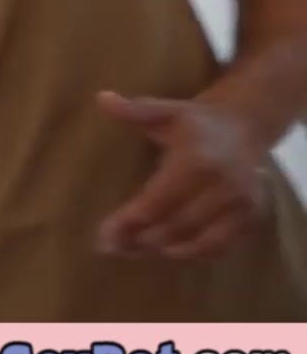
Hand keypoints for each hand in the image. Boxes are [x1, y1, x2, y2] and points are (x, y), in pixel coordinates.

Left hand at [95, 91, 271, 259]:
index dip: (130, 221)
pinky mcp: (252, 217)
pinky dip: (194, 254)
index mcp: (197, 160)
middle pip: (176, 225)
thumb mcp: (164, 110)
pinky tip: (168, 253)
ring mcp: (241, 204)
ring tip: (133, 252)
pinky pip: (221, 246)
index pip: (158, 200)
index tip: (104, 235)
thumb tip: (102, 99)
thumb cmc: (194, 122)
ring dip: (164, 251)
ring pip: (199, 242)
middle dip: (141, 240)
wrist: (244, 127)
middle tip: (112, 248)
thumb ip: (135, 110)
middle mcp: (223, 186)